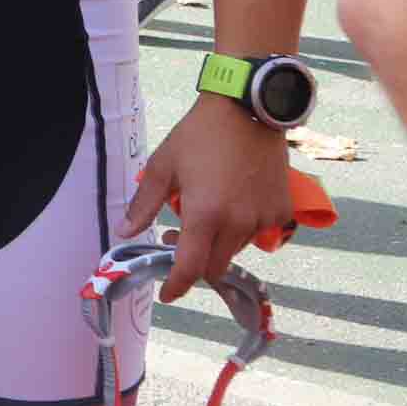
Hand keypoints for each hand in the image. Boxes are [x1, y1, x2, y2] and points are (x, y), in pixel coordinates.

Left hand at [123, 95, 294, 301]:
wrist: (247, 110)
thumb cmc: (198, 136)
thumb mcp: (163, 166)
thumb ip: (144, 205)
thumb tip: (124, 233)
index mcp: (205, 215)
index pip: (191, 268)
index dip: (177, 286)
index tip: (167, 295)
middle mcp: (238, 223)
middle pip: (215, 265)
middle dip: (195, 263)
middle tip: (177, 240)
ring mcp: (264, 219)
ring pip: (236, 249)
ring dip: (217, 244)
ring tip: (203, 215)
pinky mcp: (282, 211)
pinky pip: (259, 233)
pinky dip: (242, 228)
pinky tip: (231, 204)